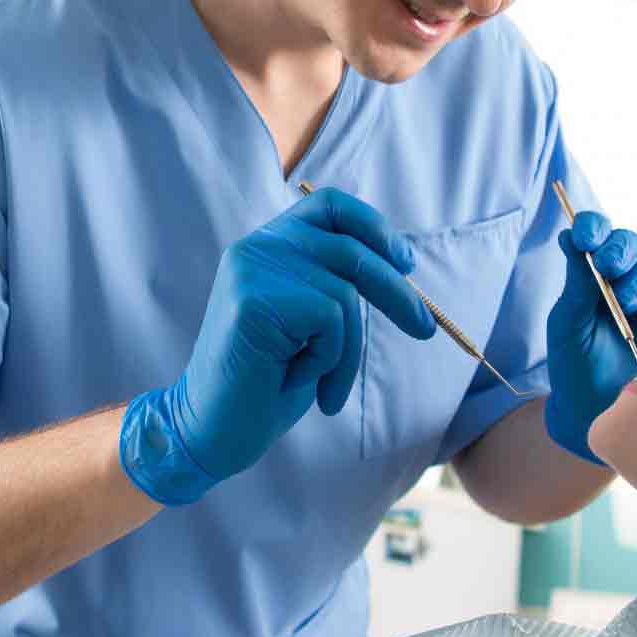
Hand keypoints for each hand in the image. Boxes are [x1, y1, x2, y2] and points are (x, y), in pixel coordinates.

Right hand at [120, 187, 434, 504]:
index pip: (329, 207)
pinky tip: (294, 380)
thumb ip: (333, 284)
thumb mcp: (308, 324)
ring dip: (346, 352)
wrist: (211, 429)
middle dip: (396, 293)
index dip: (374, 226)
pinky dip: (328, 361)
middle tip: (424, 331)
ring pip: (343, 294)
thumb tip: (400, 267)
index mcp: (266, 247)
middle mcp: (255, 248)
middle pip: (350, 249)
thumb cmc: (265, 383)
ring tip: (321, 385)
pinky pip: (329, 321)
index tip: (405, 262)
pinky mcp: (254, 299)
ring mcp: (251, 270)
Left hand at [544, 210, 636, 464]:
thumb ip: (575, 282)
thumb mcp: (567, 322)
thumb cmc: (574, 363)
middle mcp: (623, 280)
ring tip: (627, 304)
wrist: (595, 410)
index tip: (584, 237)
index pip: (596, 236)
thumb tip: (569, 237)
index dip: (592, 228)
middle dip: (618, 251)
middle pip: (630, 246)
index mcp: (591, 275)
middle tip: (607, 268)